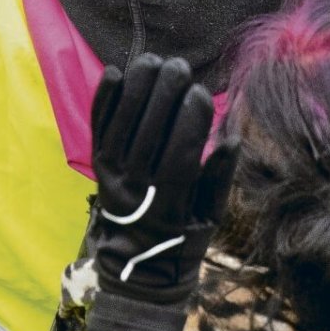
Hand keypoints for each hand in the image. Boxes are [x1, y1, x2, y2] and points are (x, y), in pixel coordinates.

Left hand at [86, 54, 237, 305]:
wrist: (135, 270)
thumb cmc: (184, 243)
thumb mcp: (211, 221)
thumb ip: (219, 180)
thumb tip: (231, 139)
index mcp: (169, 207)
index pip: (178, 159)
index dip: (189, 124)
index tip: (202, 93)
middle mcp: (135, 192)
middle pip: (147, 136)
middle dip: (163, 96)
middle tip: (179, 66)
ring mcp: (111, 179)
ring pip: (120, 128)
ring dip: (135, 90)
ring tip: (152, 60)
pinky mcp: (97, 169)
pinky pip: (98, 130)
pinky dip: (105, 101)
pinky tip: (115, 72)